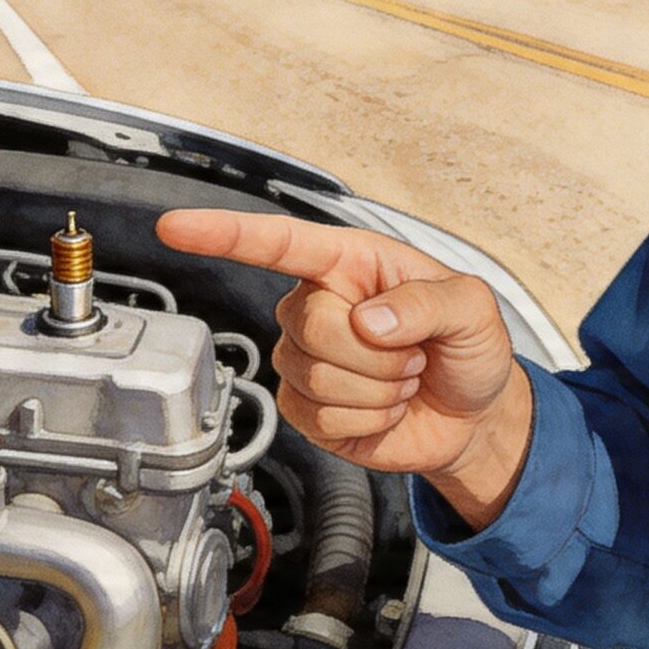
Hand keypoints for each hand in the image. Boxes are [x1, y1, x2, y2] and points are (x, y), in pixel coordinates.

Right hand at [156, 207, 534, 527]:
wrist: (472, 415)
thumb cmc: (468, 347)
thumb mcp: (473, 308)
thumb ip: (431, 302)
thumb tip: (371, 320)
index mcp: (350, 262)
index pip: (279, 242)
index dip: (224, 233)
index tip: (176, 227)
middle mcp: (319, 305)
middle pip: (311, 325)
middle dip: (377, 353)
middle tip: (413, 355)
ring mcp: (306, 358)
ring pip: (317, 377)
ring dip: (379, 389)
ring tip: (402, 379)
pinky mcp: (306, 409)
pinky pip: (321, 419)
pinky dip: (368, 421)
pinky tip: (385, 408)